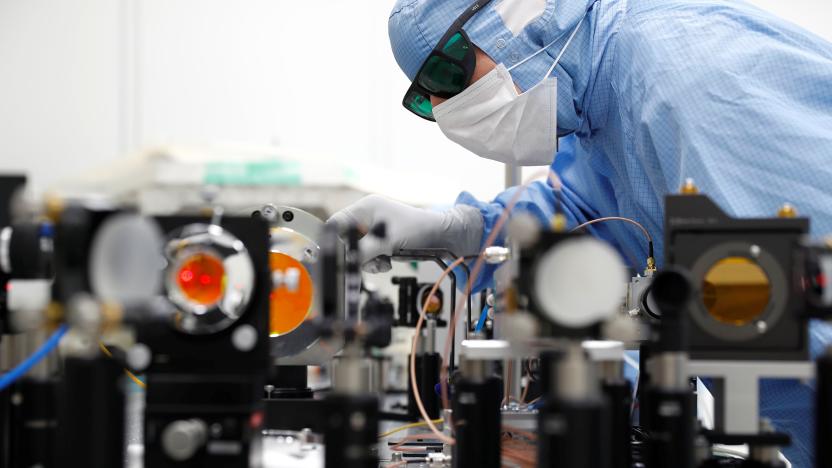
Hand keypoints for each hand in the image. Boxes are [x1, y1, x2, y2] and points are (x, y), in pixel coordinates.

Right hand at [326, 195, 482, 272]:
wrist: (440, 236)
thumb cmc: (418, 229)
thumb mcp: (388, 240)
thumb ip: (364, 250)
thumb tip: (346, 261)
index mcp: (365, 208)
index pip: (337, 223)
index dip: (335, 240)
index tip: (341, 256)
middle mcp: (367, 217)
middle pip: (347, 240)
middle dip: (357, 254)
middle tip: (370, 260)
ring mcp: (373, 230)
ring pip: (357, 251)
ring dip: (368, 261)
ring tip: (383, 261)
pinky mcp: (380, 242)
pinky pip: (368, 256)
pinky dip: (375, 262)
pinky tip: (387, 262)